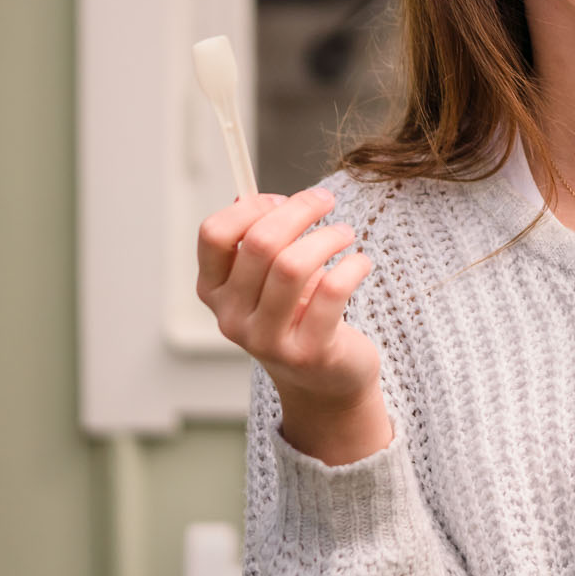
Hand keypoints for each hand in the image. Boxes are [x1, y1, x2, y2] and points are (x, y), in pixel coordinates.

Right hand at [197, 188, 389, 463]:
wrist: (325, 379)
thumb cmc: (298, 314)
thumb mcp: (267, 279)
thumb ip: (256, 241)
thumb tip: (252, 197)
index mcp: (214, 291)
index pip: (213, 234)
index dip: (252, 207)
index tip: (283, 200)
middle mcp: (232, 317)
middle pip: (259, 243)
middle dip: (300, 211)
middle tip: (327, 201)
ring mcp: (267, 339)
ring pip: (293, 265)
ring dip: (327, 237)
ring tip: (346, 233)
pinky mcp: (309, 352)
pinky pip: (332, 292)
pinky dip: (353, 266)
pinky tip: (361, 262)